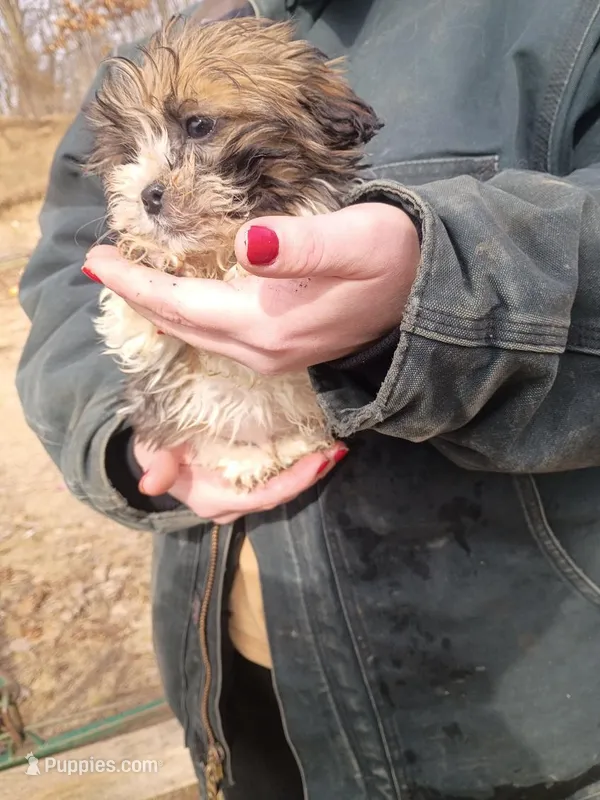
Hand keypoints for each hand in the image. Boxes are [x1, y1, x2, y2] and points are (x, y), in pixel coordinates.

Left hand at [83, 203, 419, 374]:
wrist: (428, 297)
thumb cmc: (395, 259)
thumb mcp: (357, 241)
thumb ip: (301, 245)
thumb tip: (246, 243)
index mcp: (269, 324)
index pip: (182, 304)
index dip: (136, 282)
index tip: (96, 259)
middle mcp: (262, 351)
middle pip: (181, 325)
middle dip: (137, 295)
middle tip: (100, 266)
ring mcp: (273, 357)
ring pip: (197, 334)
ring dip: (160, 307)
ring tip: (130, 278)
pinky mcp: (283, 352)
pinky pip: (217, 337)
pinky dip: (188, 315)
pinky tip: (181, 298)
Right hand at [134, 440, 348, 523]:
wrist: (152, 459)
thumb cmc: (155, 452)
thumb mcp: (152, 453)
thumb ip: (158, 466)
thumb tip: (150, 484)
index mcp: (213, 499)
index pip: (261, 495)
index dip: (293, 482)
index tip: (320, 461)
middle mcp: (231, 505)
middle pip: (279, 495)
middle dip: (310, 476)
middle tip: (337, 451)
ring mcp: (240, 498)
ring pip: (281, 490)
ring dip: (309, 472)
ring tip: (334, 450)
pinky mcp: (246, 486)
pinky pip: (276, 480)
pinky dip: (298, 467)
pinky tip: (317, 449)